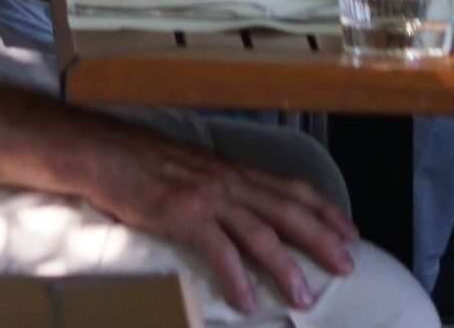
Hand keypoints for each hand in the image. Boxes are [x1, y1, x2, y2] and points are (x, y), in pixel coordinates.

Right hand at [64, 125, 360, 314]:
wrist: (102, 152)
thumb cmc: (141, 162)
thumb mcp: (192, 169)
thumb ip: (219, 188)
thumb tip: (239, 213)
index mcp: (233, 170)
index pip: (291, 188)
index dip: (325, 210)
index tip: (350, 232)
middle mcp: (228, 180)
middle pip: (287, 210)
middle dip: (322, 239)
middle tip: (348, 266)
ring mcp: (207, 196)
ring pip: (260, 233)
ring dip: (286, 267)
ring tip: (304, 297)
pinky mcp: (183, 214)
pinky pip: (218, 251)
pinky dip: (235, 278)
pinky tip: (245, 301)